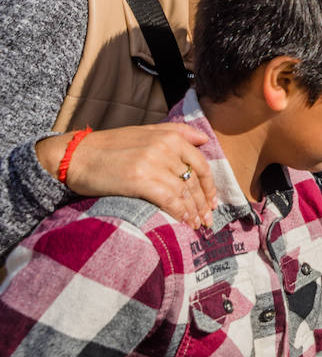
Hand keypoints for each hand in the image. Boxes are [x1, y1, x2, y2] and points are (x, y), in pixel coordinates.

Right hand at [35, 123, 215, 227]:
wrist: (74, 156)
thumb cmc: (109, 146)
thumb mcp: (145, 131)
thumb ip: (176, 132)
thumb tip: (205, 139)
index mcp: (169, 136)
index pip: (201, 164)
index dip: (209, 186)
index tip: (212, 202)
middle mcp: (164, 148)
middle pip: (194, 181)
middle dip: (203, 204)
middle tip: (208, 220)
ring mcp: (153, 164)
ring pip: (184, 192)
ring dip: (193, 212)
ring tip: (197, 225)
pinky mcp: (140, 180)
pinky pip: (170, 200)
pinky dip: (180, 213)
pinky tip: (183, 222)